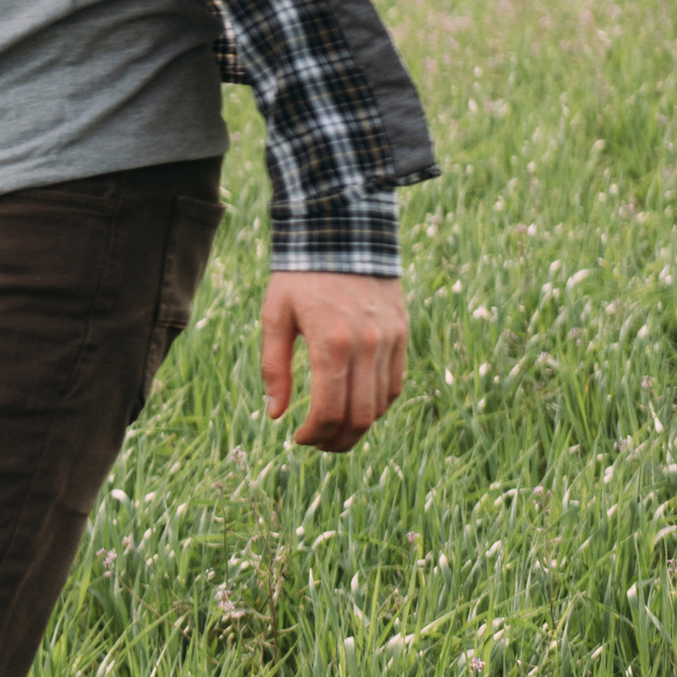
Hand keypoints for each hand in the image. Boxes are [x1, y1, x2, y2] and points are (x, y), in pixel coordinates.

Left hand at [260, 272, 407, 451]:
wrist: (342, 233)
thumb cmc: (299, 276)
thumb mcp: (275, 316)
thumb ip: (274, 367)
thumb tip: (275, 414)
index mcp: (331, 342)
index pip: (329, 410)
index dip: (314, 435)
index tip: (298, 438)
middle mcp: (366, 344)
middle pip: (360, 416)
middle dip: (337, 441)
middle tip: (317, 444)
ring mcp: (389, 340)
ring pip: (382, 404)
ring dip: (359, 428)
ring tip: (335, 431)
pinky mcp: (401, 333)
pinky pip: (396, 383)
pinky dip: (378, 404)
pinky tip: (357, 407)